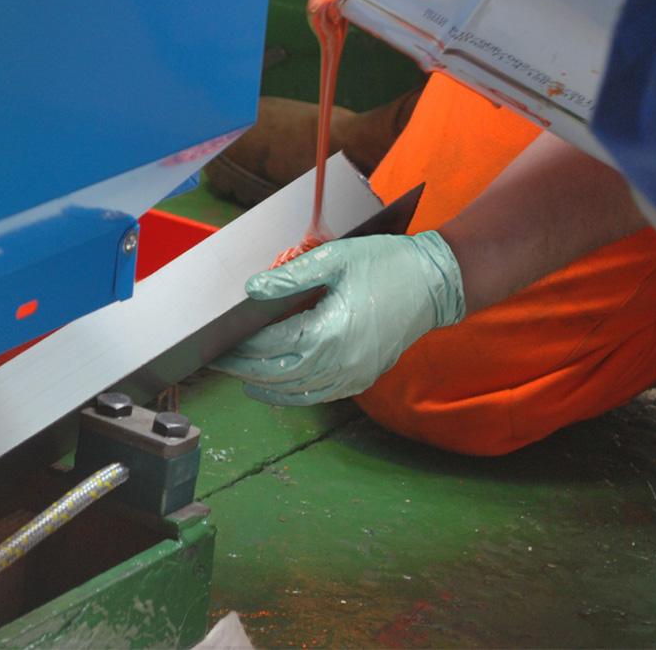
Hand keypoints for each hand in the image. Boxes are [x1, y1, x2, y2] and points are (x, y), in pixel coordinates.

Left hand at [210, 232, 465, 404]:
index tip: (221, 341)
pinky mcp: (362, 378)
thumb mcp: (335, 259)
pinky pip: (318, 395)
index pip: (271, 345)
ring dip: (264, 385)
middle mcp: (340, 362)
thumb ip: (290, 276)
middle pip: (277, 374)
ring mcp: (353, 375)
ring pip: (296, 392)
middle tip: (218, 360)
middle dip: (243, 368)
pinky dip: (292, 394)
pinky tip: (275, 387)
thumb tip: (252, 290)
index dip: (242, 345)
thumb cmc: (388, 265)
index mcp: (329, 332)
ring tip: (239, 375)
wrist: (437, 283)